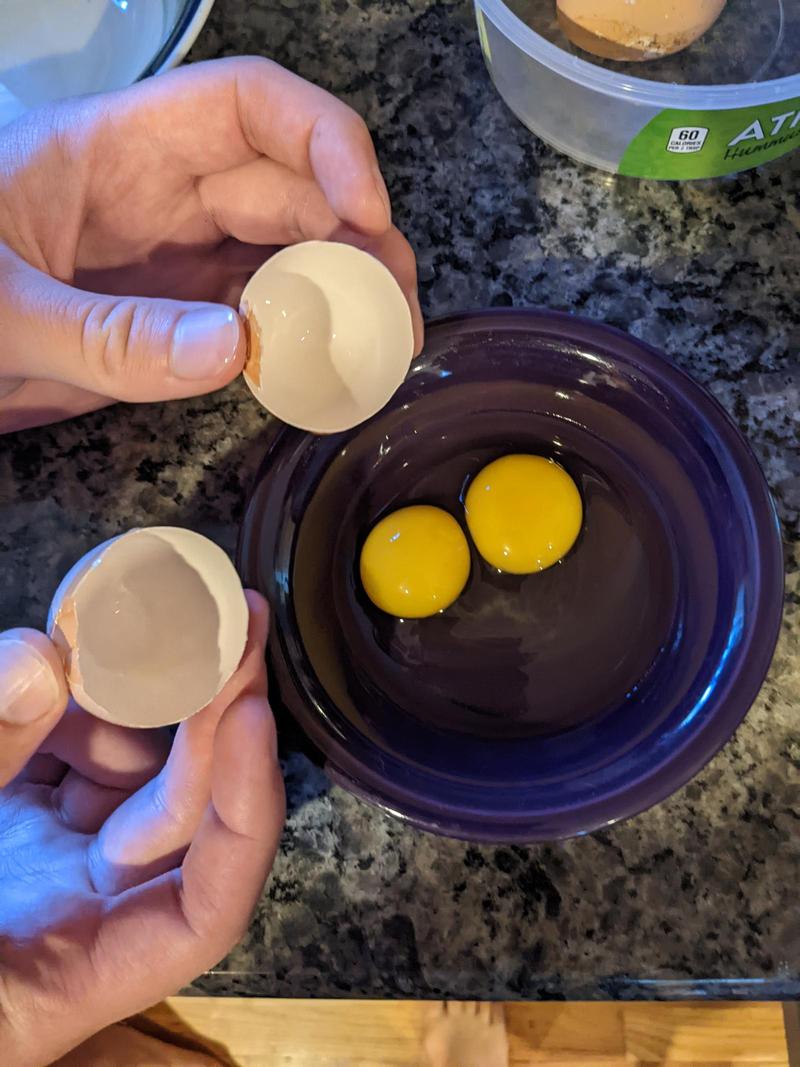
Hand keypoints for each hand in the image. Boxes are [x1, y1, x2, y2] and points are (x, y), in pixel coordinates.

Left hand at [0, 56, 422, 432]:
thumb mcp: (0, 310)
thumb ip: (108, 336)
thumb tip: (234, 347)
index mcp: (117, 152)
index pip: (248, 108)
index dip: (324, 143)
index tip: (365, 212)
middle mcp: (160, 197)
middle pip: (290, 191)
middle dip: (357, 241)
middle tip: (394, 312)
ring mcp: (172, 261)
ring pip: (286, 258)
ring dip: (343, 297)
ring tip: (380, 349)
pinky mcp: (175, 318)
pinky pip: (257, 318)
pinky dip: (300, 343)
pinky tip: (326, 373)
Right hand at [0, 591, 283, 1065]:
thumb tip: (41, 658)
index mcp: (65, 974)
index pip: (202, 909)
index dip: (243, 810)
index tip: (248, 710)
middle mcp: (75, 918)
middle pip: (180, 814)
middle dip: (215, 711)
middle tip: (237, 617)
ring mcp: (47, 866)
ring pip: (126, 771)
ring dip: (137, 693)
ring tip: (142, 613)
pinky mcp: (19, 824)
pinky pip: (68, 754)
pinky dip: (73, 700)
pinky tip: (73, 646)